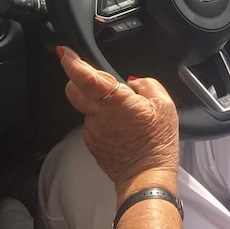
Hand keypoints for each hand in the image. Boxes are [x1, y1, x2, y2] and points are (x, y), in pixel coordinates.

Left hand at [57, 46, 178, 190]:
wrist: (146, 178)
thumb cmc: (157, 144)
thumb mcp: (165, 105)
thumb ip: (147, 85)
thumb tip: (133, 82)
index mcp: (114, 102)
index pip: (86, 78)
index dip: (72, 62)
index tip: (63, 52)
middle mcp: (97, 116)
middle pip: (75, 90)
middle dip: (81, 79)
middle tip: (101, 80)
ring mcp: (91, 131)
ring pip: (87, 107)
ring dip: (100, 104)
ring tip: (127, 115)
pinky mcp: (92, 142)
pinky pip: (94, 123)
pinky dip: (105, 120)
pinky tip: (124, 129)